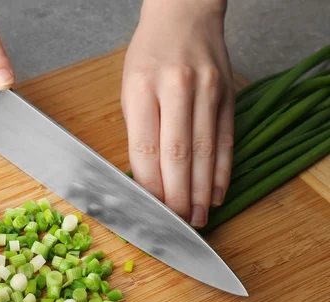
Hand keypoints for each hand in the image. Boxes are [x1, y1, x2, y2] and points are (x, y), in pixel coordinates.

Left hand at [121, 0, 233, 227]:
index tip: (150, 211)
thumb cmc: (149, 55)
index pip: (146, 149)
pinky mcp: (228, 95)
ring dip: (200, 192)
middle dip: (176, 197)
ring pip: (205, 152)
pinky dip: (222, 171)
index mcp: (142, 89)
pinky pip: (226, 140)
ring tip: (197, 218)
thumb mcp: (129, 87)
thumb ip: (138, 130)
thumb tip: (144, 177)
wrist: (185, 16)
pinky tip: (216, 193)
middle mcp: (177, 90)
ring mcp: (207, 92)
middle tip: (176, 224)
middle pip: (178, 155)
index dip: (149, 186)